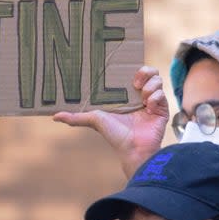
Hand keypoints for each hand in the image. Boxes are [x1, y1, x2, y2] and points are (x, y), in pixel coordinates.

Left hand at [52, 65, 169, 177]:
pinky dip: (156, 97)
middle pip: (150, 73)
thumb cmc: (114, 135)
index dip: (135, 70)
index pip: (134, 74)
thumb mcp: (94, 120)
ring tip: (143, 97)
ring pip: (158, 80)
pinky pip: (163, 95)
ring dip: (151, 85)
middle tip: (136, 83)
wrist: (132, 149)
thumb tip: (55, 116)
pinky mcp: (162, 110)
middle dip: (145, 72)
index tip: (130, 77)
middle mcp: (140, 97)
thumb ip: (76, 117)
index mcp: (127, 96)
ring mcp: (153, 103)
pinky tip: (149, 106)